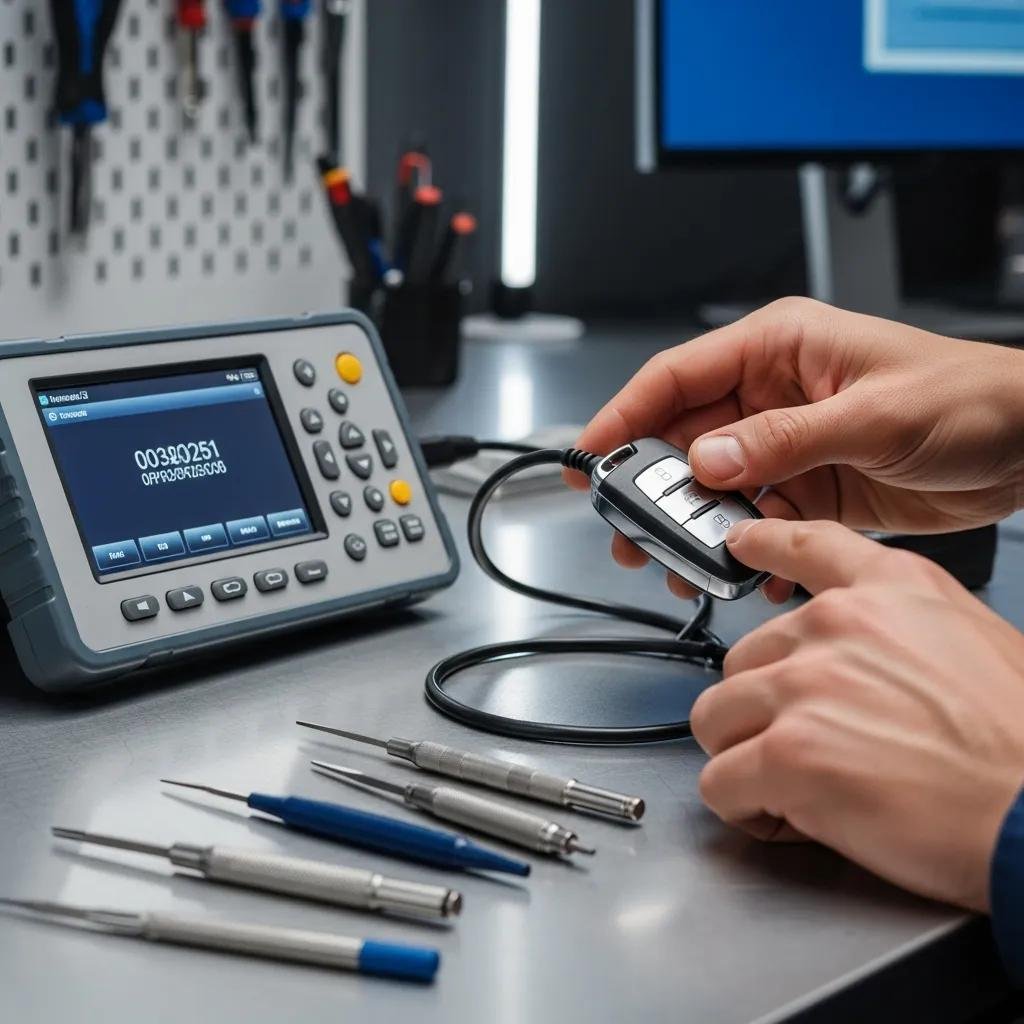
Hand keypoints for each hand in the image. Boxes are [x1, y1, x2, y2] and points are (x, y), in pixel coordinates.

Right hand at [567, 298, 1023, 600]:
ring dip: (694, 526)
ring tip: (677, 563)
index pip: (677, 378)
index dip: (625, 415)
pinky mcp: (807, 489)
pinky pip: (754, 520)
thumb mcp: (873, 415)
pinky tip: (743, 570)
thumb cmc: (968, 398)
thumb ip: (784, 441)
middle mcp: (772, 396)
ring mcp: (787, 446)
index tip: (590, 456)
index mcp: (778, 349)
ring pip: (714, 488)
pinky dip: (742, 547)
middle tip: (627, 529)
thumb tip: (708, 461)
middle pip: (684, 439)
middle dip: (652, 486)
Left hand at [690, 518, 1023, 910]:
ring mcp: (805, 686)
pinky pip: (719, 782)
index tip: (741, 542)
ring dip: (744, 756)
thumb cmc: (1020, 746)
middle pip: (742, 660)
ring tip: (797, 787)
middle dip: (763, 710)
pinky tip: (787, 818)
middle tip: (811, 747)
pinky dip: (742, 807)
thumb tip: (850, 656)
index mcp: (890, 592)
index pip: (807, 544)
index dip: (766, 542)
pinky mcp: (788, 753)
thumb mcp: (977, 643)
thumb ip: (899, 630)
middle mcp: (836, 625)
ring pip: (715, 718)